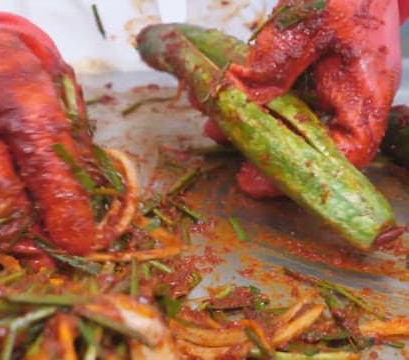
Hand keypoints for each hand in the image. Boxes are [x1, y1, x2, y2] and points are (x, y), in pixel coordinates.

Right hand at [0, 0, 134, 260]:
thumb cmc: (9, 69)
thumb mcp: (54, 82)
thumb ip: (70, 133)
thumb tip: (87, 194)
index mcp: (14, 86)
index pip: (43, 153)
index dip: (63, 203)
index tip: (81, 240)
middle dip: (27, 232)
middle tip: (51, 257)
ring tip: (25, 252)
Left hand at [205, 0, 405, 196]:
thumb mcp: (312, 19)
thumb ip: (278, 60)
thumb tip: (243, 96)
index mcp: (364, 88)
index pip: (349, 149)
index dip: (304, 172)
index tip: (257, 180)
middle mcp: (347, 96)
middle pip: (313, 146)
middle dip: (269, 157)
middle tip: (236, 169)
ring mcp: (326, 87)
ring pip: (287, 123)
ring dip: (249, 128)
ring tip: (213, 127)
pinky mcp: (305, 77)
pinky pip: (276, 98)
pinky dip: (247, 101)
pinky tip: (215, 96)